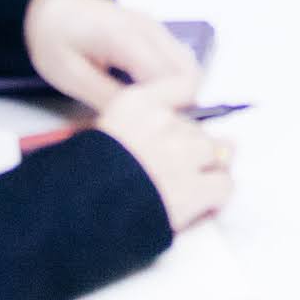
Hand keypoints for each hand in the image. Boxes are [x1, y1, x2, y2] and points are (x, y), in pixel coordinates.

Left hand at [22, 0, 201, 109]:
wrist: (48, 5)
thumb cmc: (53, 38)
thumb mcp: (70, 76)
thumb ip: (107, 99)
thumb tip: (138, 123)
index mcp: (127, 37)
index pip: (173, 79)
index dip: (167, 109)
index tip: (145, 128)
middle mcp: (150, 29)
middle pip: (190, 74)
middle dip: (177, 105)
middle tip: (146, 124)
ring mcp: (156, 28)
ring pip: (189, 68)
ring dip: (176, 94)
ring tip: (145, 112)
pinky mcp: (156, 32)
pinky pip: (178, 61)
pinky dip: (172, 83)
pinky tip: (146, 96)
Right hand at [91, 81, 233, 231]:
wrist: (76, 213)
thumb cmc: (80, 182)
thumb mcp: (96, 139)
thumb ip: (130, 129)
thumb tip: (161, 136)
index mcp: (135, 104)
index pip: (181, 86)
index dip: (185, 112)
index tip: (182, 127)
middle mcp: (162, 122)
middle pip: (196, 127)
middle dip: (192, 148)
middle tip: (177, 172)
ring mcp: (181, 154)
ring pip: (216, 152)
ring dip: (207, 169)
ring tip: (190, 188)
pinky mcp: (193, 188)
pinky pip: (224, 184)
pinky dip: (217, 195)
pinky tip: (203, 204)